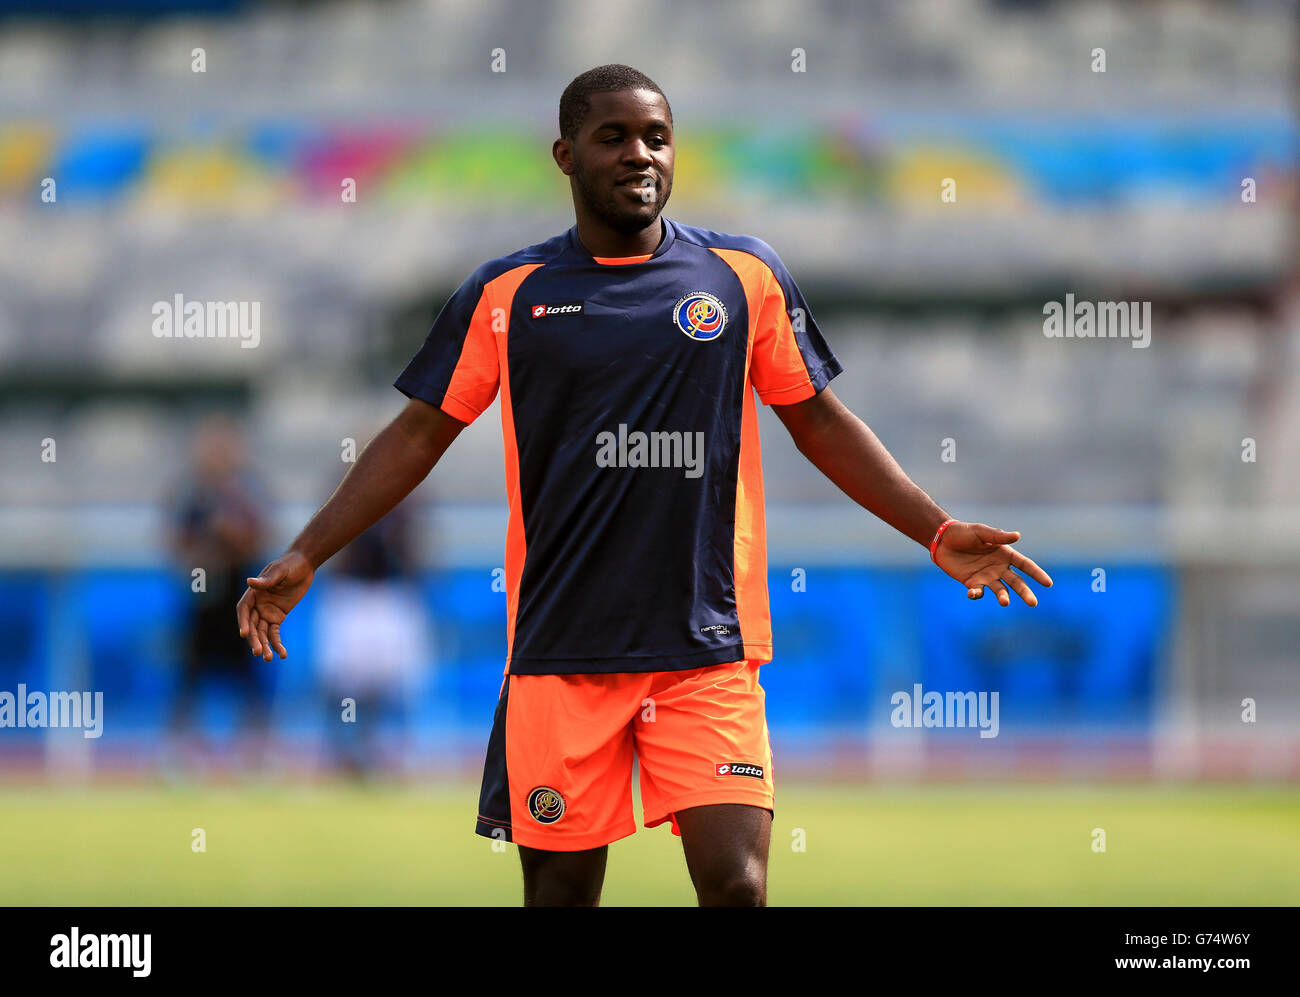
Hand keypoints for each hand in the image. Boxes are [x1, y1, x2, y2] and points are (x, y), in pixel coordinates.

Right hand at [236, 550, 314, 660]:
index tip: (245, 634)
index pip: (244, 610)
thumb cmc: (289, 565)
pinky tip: (282, 654)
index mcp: (253, 593)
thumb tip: (250, 581)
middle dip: (255, 639)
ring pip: (262, 632)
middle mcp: (257, 604)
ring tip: (268, 658)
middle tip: (258, 652)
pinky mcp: (278, 617)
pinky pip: (275, 633)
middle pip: (252, 625)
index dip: (244, 622)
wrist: (304, 565)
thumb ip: (266, 580)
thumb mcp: (279, 571)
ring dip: (265, 645)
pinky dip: (277, 643)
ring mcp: (266, 612)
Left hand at [932, 522, 1051, 606]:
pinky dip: (977, 594)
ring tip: (1005, 601)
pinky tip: (973, 593)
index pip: (1025, 565)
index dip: (1037, 573)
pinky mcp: (972, 583)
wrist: (942, 540)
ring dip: (1003, 596)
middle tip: (1033, 603)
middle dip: (1025, 592)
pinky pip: (978, 592)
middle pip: (1017, 582)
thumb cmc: (964, 532)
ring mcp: (986, 576)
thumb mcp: (981, 532)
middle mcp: (999, 567)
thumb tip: (1017, 536)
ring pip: (1000, 590)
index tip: (1048, 583)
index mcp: (1005, 554)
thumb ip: (998, 536)